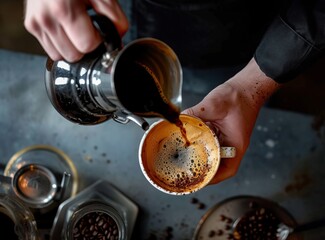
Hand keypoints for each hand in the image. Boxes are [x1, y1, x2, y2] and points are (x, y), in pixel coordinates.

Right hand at [24, 0, 127, 61]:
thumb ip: (114, 18)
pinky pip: (51, 50)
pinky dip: (62, 46)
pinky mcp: (31, 26)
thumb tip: (117, 38)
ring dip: (73, 49)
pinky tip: (67, 31)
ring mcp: (36, 23)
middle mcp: (46, 18)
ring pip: (61, 57)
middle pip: (74, 56)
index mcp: (63, 9)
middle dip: (86, 47)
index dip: (99, 41)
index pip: (87, 45)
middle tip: (89, 30)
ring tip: (77, 29)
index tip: (100, 32)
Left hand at [182, 58, 279, 183]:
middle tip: (187, 171)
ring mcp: (228, 138)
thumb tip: (180, 119)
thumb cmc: (239, 96)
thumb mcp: (215, 104)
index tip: (200, 181)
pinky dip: (202, 144)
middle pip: (219, 164)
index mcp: (236, 144)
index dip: (214, 179)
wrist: (248, 86)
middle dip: (205, 169)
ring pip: (215, 154)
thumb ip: (196, 113)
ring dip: (203, 157)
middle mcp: (233, 144)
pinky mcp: (223, 131)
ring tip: (186, 160)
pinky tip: (191, 142)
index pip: (228, 170)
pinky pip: (212, 142)